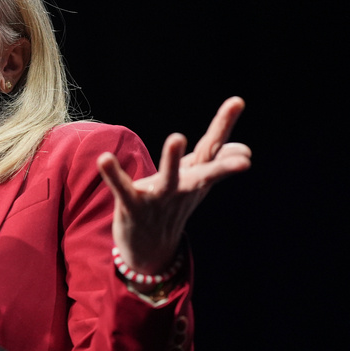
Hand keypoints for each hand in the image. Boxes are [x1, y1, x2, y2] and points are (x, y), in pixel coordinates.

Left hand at [97, 97, 251, 274]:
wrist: (149, 249)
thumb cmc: (174, 208)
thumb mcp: (196, 185)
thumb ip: (214, 163)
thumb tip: (243, 149)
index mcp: (196, 177)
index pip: (214, 148)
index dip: (224, 124)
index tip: (237, 101)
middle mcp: (183, 188)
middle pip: (206, 172)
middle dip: (224, 165)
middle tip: (245, 159)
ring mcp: (159, 199)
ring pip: (169, 179)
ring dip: (173, 160)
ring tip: (178, 137)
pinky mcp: (133, 207)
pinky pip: (123, 189)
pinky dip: (114, 175)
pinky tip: (104, 158)